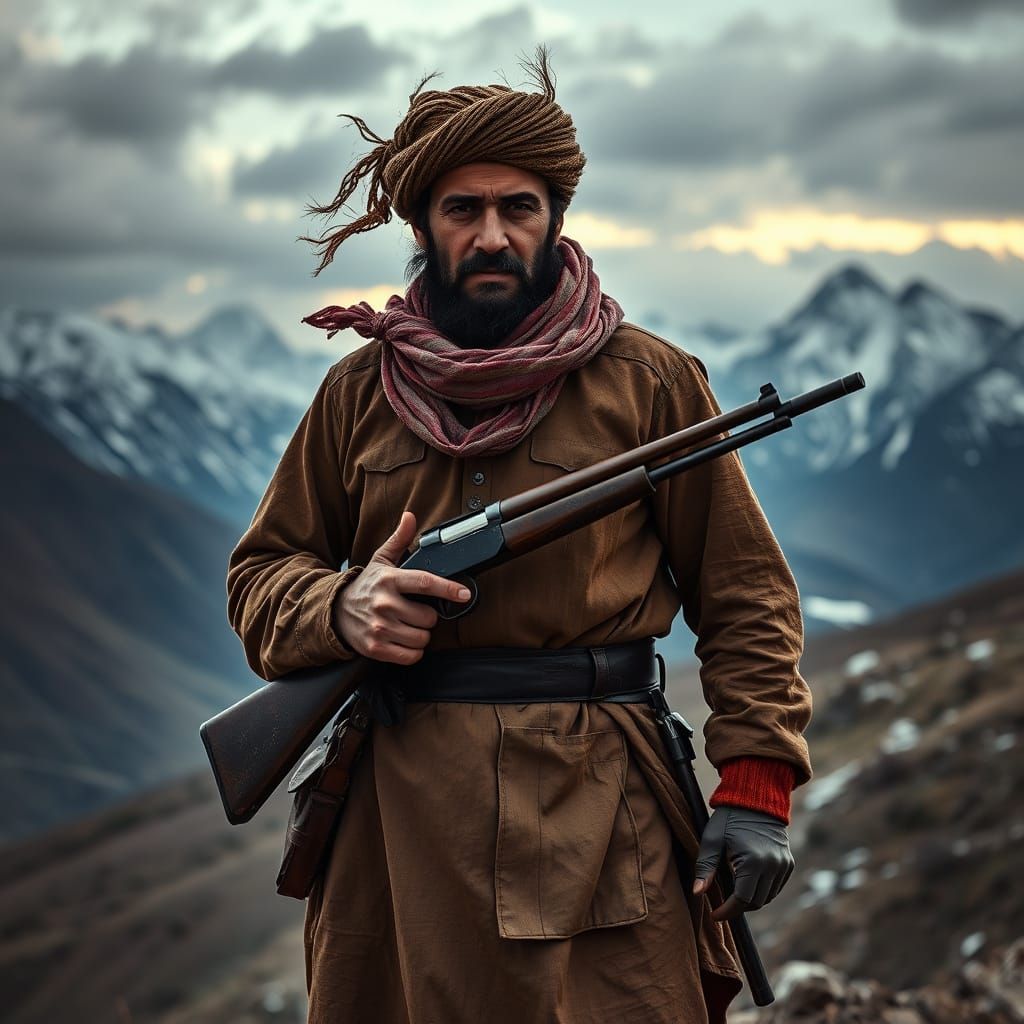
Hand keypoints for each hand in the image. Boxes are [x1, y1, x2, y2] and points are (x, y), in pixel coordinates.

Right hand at [332, 510, 471, 663]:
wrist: (334, 612)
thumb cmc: (365, 586)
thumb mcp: (381, 560)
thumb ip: (399, 540)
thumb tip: (410, 516)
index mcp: (389, 580)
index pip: (425, 583)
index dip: (448, 588)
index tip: (464, 593)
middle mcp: (384, 604)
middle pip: (429, 618)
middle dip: (429, 617)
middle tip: (416, 612)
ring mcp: (379, 627)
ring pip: (422, 638)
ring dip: (421, 635)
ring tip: (408, 626)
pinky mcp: (376, 648)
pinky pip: (410, 656)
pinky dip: (412, 651)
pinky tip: (404, 640)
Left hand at [692, 806, 793, 920]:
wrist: (755, 799)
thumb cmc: (729, 818)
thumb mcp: (712, 839)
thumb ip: (705, 867)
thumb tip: (697, 893)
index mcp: (754, 862)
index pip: (742, 900)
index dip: (727, 911)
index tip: (714, 915)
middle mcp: (773, 866)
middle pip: (756, 902)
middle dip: (738, 907)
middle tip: (722, 905)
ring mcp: (783, 865)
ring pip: (767, 897)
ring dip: (751, 900)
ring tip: (733, 893)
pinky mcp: (788, 863)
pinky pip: (775, 887)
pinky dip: (762, 891)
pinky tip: (747, 883)